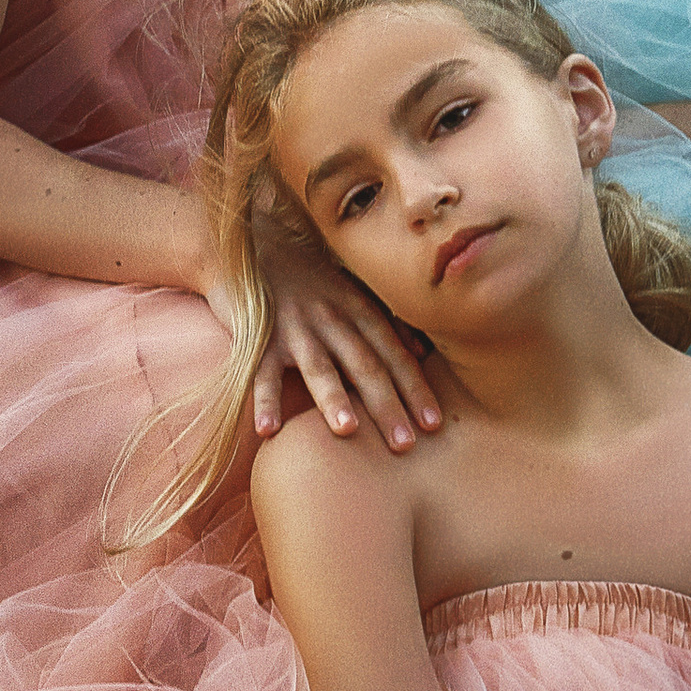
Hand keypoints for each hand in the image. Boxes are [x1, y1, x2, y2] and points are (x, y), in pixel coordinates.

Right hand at [242, 226, 444, 452]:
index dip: (415, 388)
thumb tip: (421, 354)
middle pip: (364, 366)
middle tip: (405, 445)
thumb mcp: (355, 293)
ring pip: (319, 367)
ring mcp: (296, 329)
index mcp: (360, 312)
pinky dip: (264, 400)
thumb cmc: (313, 278)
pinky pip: (262, 372)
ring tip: (348, 430)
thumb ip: (386, 323)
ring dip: (334, 398)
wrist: (257, 245)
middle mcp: (332, 321)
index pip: (394, 355)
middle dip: (385, 405)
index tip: (434, 424)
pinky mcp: (260, 338)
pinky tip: (269, 431)